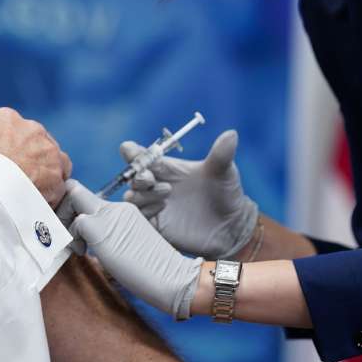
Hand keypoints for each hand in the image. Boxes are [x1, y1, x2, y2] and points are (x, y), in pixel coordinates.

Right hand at [0, 108, 71, 206]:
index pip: (8, 126)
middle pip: (33, 142)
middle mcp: (32, 131)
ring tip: (27, 188)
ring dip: (44, 170)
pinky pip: (59, 183)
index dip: (1, 143)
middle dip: (25, 156)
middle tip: (11, 176)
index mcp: (7, 119)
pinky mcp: (57, 177)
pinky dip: (51, 191)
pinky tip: (37, 201)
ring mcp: (48, 153)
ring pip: (51, 160)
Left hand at [64, 180, 202, 319]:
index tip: (73, 230)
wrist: (175, 278)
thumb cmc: (153, 273)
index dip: (74, 207)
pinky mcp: (102, 229)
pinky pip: (77, 223)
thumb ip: (111, 238)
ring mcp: (110, 216)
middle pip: (76, 192)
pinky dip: (73, 237)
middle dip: (64, 212)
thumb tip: (85, 245)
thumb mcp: (128, 247)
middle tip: (70, 237)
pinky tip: (85, 253)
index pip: (90, 196)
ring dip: (66, 223)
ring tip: (79, 247)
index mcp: (125, 211)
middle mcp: (117, 208)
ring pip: (73, 201)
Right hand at [122, 130, 258, 259]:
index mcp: (167, 167)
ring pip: (132, 197)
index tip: (129, 150)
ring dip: (142, 193)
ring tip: (165, 192)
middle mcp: (156, 185)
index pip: (142, 156)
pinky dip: (145, 211)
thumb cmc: (227, 194)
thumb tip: (232, 134)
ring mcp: (154, 205)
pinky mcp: (156, 225)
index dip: (132, 152)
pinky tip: (162, 208)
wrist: (231, 227)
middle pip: (133, 177)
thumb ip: (222, 154)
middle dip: (137, 175)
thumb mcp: (225, 173)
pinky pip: (139, 218)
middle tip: (149, 177)